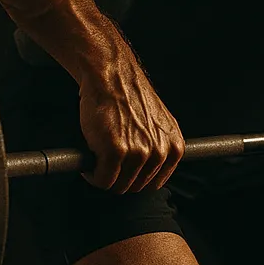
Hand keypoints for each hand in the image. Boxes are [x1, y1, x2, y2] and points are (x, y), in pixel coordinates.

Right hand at [76, 42, 184, 193]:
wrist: (112, 77)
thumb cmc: (129, 97)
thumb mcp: (157, 124)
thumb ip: (158, 147)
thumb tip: (148, 170)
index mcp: (174, 147)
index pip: (155, 183)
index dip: (135, 180)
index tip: (123, 173)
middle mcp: (159, 152)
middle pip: (135, 187)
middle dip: (118, 178)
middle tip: (106, 165)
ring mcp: (138, 153)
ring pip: (118, 186)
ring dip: (104, 177)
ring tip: (97, 162)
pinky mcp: (115, 151)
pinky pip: (102, 180)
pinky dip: (92, 176)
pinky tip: (89, 164)